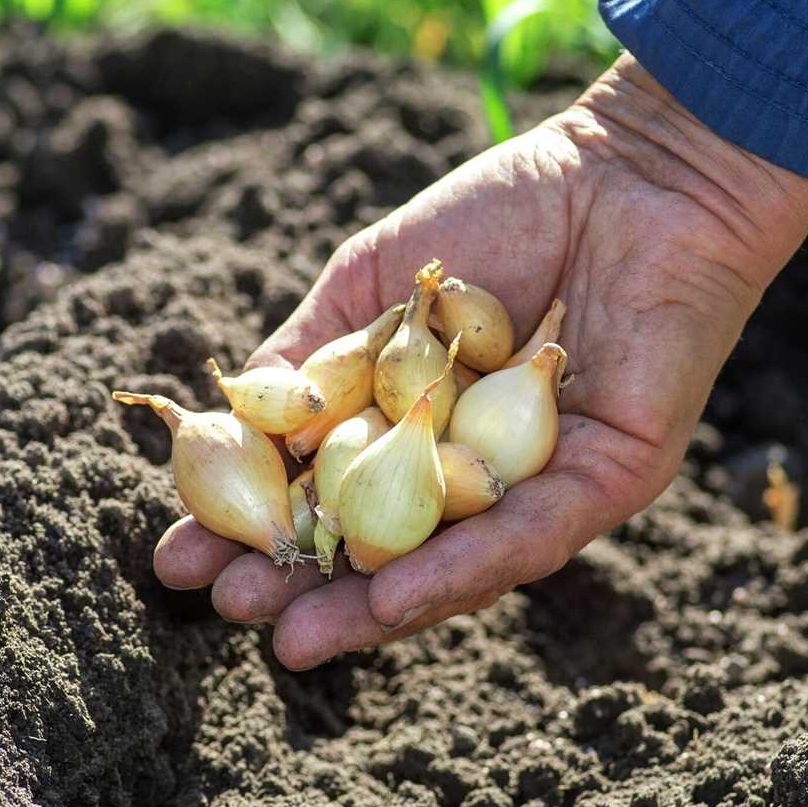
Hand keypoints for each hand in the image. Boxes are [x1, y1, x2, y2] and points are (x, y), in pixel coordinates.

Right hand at [154, 53, 807, 668]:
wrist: (626, 170)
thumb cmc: (501, 215)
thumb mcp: (371, 286)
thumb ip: (307, 356)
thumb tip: (229, 423)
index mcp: (421, 426)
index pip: (332, 495)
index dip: (258, 529)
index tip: (181, 559)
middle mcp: (479, 471)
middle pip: (386, 549)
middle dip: (306, 585)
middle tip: (230, 610)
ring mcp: (542, 486)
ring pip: (454, 566)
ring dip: (372, 608)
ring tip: (294, 636)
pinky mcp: (609, 482)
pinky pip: (528, 539)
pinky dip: (458, 571)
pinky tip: (390, 599)